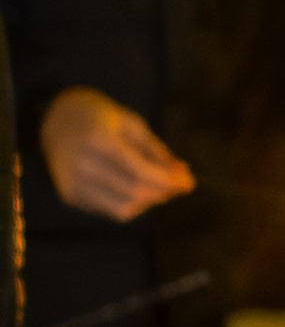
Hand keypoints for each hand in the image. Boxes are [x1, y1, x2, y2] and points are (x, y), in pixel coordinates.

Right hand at [39, 87, 195, 222]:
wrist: (53, 118)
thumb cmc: (98, 116)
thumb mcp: (131, 123)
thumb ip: (156, 150)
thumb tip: (183, 174)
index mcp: (97, 140)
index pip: (140, 173)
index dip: (169, 181)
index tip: (189, 182)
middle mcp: (81, 165)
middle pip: (133, 194)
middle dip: (163, 193)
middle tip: (180, 184)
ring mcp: (72, 183)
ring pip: (122, 209)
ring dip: (148, 203)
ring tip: (158, 187)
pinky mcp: (68, 195)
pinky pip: (108, 210)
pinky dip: (129, 204)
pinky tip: (136, 189)